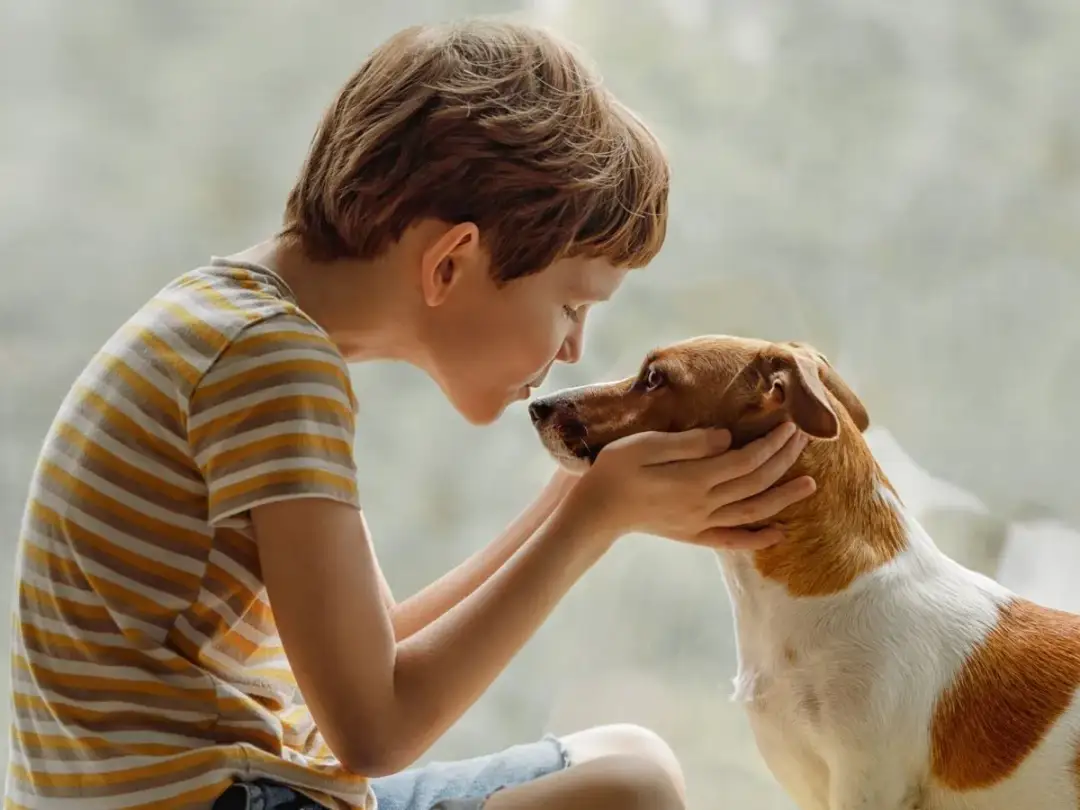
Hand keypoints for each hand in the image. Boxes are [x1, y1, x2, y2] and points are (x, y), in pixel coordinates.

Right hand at [561, 422, 815, 549]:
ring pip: (753, 511)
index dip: (772, 442)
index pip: (746, 459)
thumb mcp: (644, 445)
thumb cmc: (614, 471)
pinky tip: (778, 534)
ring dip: (784, 498)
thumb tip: (727, 437)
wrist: (595, 512)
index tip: (790, 423)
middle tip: (805, 439)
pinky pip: (733, 541)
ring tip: (810, 484)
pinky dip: (758, 539)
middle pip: (756, 481)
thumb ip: (687, 443)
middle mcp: (704, 504)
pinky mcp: (693, 535)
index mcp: (694, 479)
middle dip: (784, 459)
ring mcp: (700, 523)